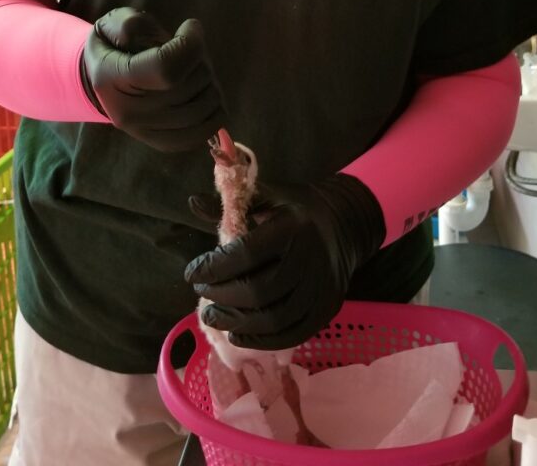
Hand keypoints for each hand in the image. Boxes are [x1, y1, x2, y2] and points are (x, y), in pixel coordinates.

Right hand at [80, 7, 223, 151]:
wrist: (104, 84)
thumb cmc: (115, 48)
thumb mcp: (112, 24)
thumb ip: (128, 23)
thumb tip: (142, 36)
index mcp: (112, 78)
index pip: (166, 68)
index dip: (190, 44)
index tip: (190, 27)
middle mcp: (128, 112)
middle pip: (189, 86)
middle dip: (200, 60)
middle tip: (191, 51)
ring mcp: (145, 132)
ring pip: (202, 109)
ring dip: (210, 85)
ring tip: (195, 72)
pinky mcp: (161, 143)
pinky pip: (201, 134)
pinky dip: (214, 114)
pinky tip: (206, 95)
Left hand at [184, 174, 385, 348]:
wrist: (344, 222)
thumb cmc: (296, 209)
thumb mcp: (267, 195)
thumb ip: (231, 204)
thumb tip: (192, 204)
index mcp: (292, 226)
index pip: (247, 254)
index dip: (215, 267)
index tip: (192, 273)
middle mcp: (309, 259)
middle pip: (259, 290)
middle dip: (222, 297)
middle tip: (201, 295)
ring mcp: (321, 287)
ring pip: (275, 318)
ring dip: (237, 322)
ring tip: (213, 316)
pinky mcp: (327, 308)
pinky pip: (293, 334)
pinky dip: (262, 339)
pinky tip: (239, 333)